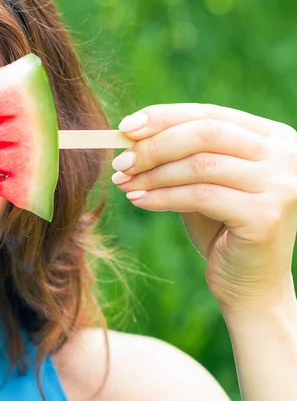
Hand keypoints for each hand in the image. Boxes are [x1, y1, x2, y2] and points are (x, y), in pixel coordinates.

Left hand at [112, 103, 296, 314]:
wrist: (251, 285)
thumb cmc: (223, 229)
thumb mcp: (204, 182)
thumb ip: (181, 156)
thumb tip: (131, 134)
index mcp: (272, 137)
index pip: (210, 114)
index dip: (164, 117)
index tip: (126, 127)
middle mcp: (285, 154)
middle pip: (205, 133)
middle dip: (155, 145)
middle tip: (121, 160)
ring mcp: (279, 184)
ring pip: (200, 165)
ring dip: (153, 173)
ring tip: (124, 182)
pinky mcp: (265, 215)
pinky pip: (200, 196)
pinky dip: (162, 197)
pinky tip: (139, 200)